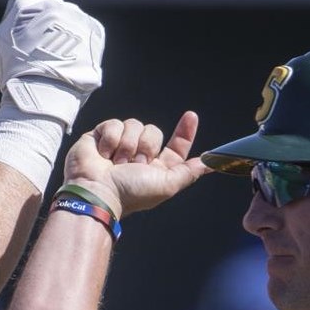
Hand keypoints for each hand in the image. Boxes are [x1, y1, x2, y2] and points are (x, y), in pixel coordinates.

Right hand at [0, 0, 104, 128]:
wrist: (40, 98)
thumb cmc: (9, 73)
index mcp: (24, 4)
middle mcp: (50, 4)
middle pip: (49, 8)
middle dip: (44, 23)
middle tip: (35, 52)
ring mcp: (73, 16)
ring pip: (68, 21)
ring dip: (63, 36)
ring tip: (53, 61)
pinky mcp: (93, 30)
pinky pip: (87, 34)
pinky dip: (81, 46)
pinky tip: (70, 62)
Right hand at [63, 111, 209, 218]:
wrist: (97, 191)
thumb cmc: (131, 192)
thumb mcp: (167, 185)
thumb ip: (189, 172)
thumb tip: (212, 164)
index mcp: (157, 166)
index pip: (176, 144)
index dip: (184, 131)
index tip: (191, 117)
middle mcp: (139, 153)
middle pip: (154, 130)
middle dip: (146, 146)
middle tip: (134, 165)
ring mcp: (119, 143)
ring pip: (134, 124)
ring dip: (127, 145)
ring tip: (116, 162)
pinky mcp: (101, 135)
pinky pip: (114, 123)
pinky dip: (111, 139)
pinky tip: (103, 154)